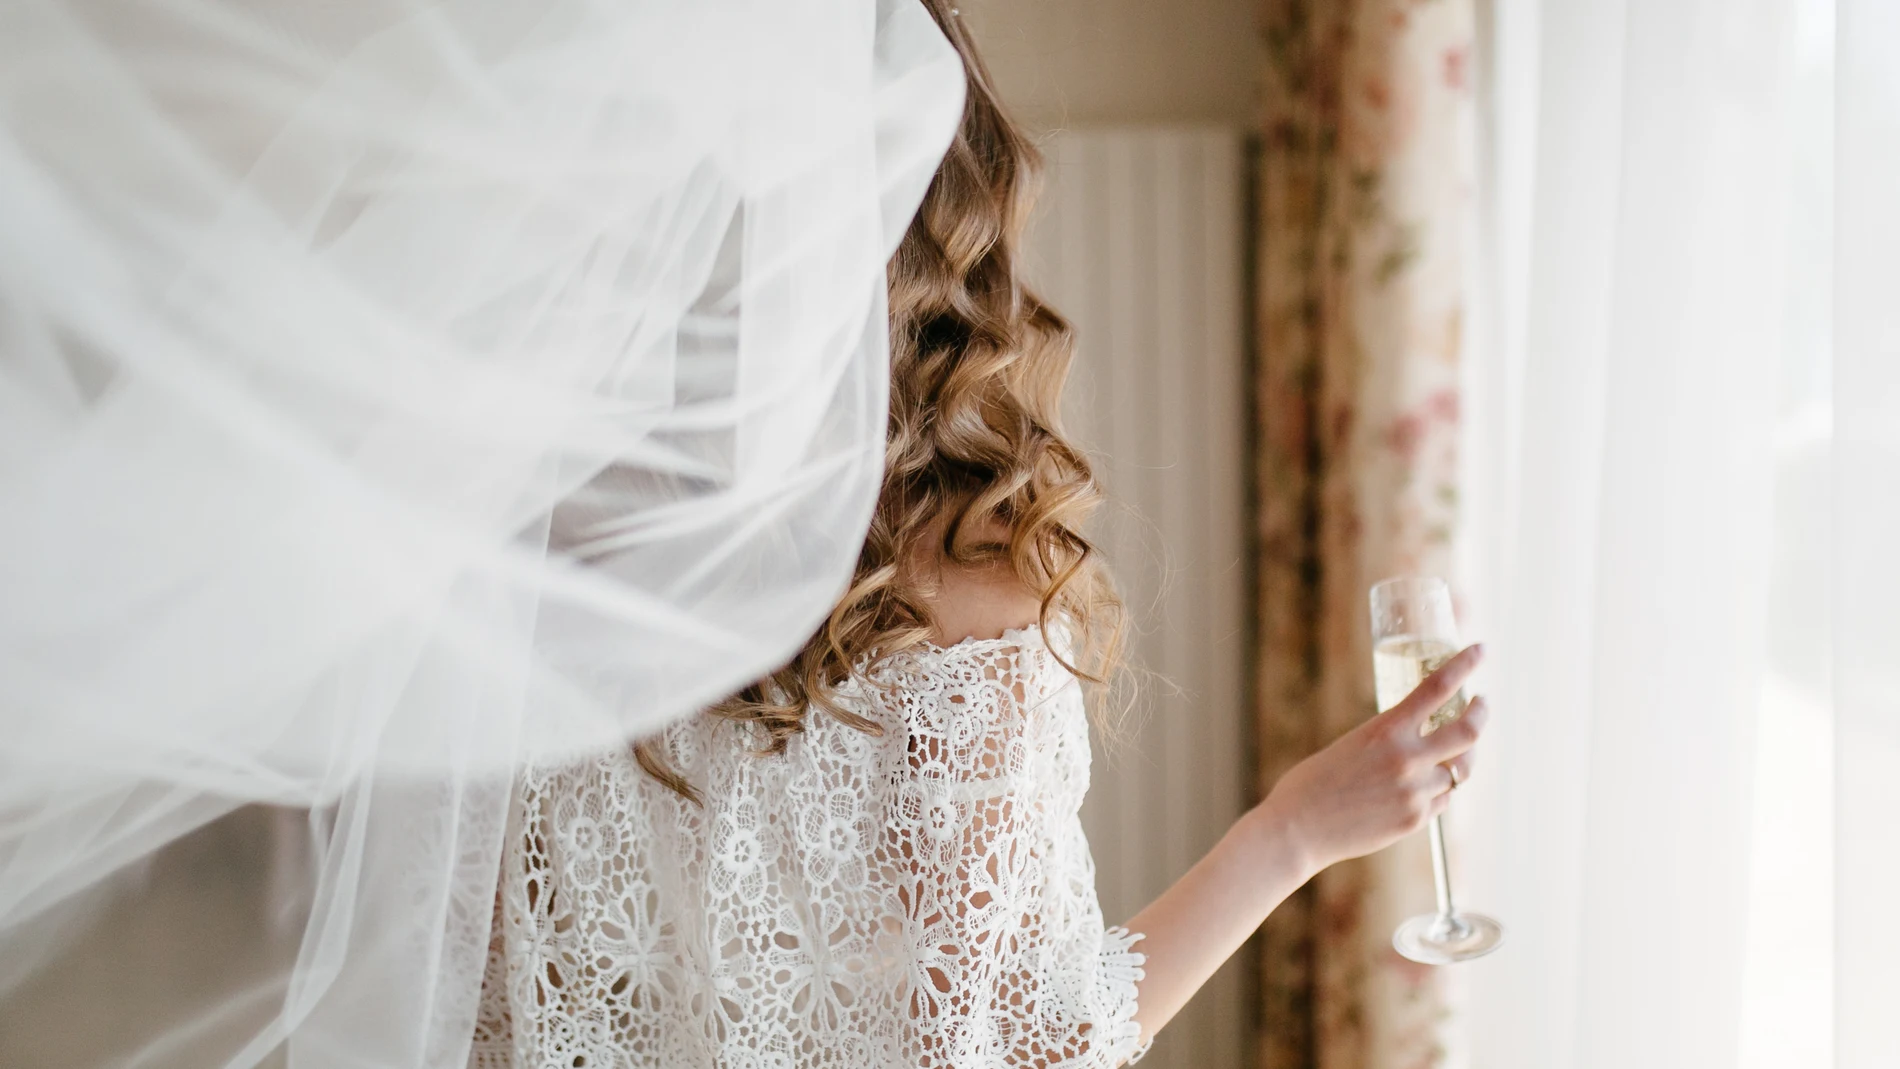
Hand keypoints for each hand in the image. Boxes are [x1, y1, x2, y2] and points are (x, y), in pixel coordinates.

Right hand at [1253, 644, 1489, 876]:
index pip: (1438, 686)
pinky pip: (1444, 798)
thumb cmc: (1314, 782)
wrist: (1297, 829)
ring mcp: (1414, 792)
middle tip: (1481, 704)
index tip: (1481, 649)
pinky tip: (1426, 786)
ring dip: (1459, 759)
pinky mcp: (1415, 820)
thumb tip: (1423, 743)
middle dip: (1481, 713)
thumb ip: (1391, 740)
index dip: (1465, 664)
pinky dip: (1440, 789)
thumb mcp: (1354, 744)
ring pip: (1460, 770)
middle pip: (1469, 731)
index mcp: (1386, 729)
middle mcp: (1407, 758)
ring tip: (1453, 752)